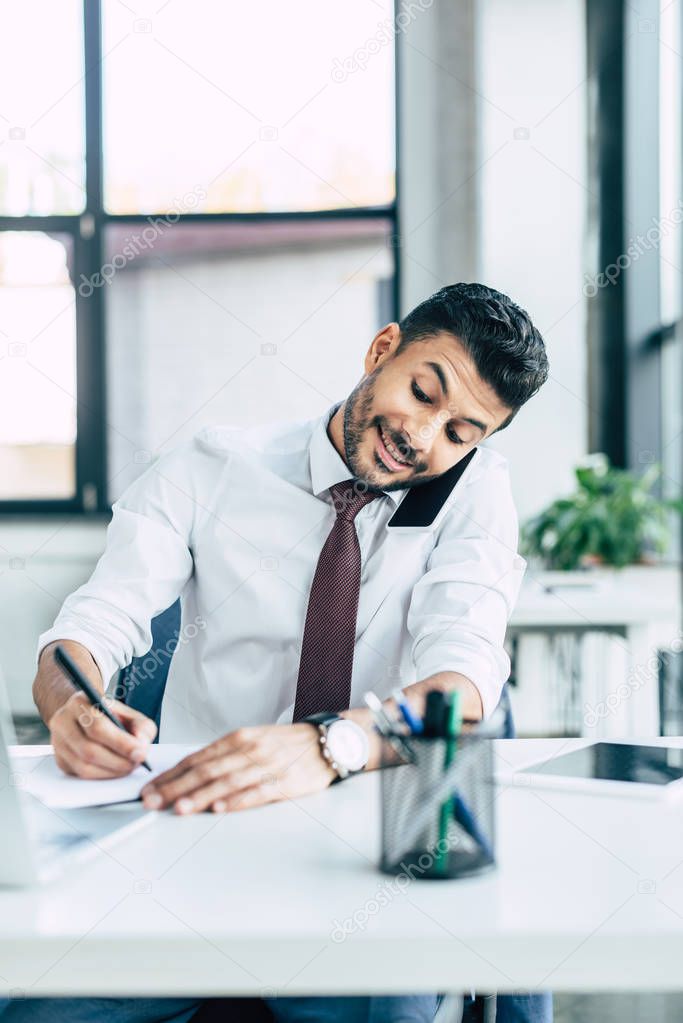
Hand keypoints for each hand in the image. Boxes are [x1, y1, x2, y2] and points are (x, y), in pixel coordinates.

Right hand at [49, 692, 156, 778]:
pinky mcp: (60, 760)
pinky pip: (80, 775)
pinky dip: (102, 776)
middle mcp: (63, 721)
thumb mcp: (129, 713)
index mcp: (80, 702)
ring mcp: (58, 742)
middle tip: (136, 763)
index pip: (97, 727)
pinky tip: (115, 770)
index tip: (140, 752)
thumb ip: (142, 726)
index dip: (121, 743)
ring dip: (111, 772)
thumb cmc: (109, 715)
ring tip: (128, 767)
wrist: (84, 716)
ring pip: (83, 766)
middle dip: (118, 761)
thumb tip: (141, 746)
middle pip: (89, 750)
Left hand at [140, 723, 336, 813]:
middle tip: (153, 801)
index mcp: (238, 738)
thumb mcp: (252, 741)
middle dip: (176, 787)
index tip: (150, 788)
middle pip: (207, 770)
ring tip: (179, 808)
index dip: (171, 774)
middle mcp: (250, 749)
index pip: (197, 758)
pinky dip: (237, 800)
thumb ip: (223, 756)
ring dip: (201, 796)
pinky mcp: (285, 782)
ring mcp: (267, 765)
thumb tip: (187, 773)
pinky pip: (257, 792)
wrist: (327, 742)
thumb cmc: (285, 745)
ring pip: (227, 782)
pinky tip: (220, 808)